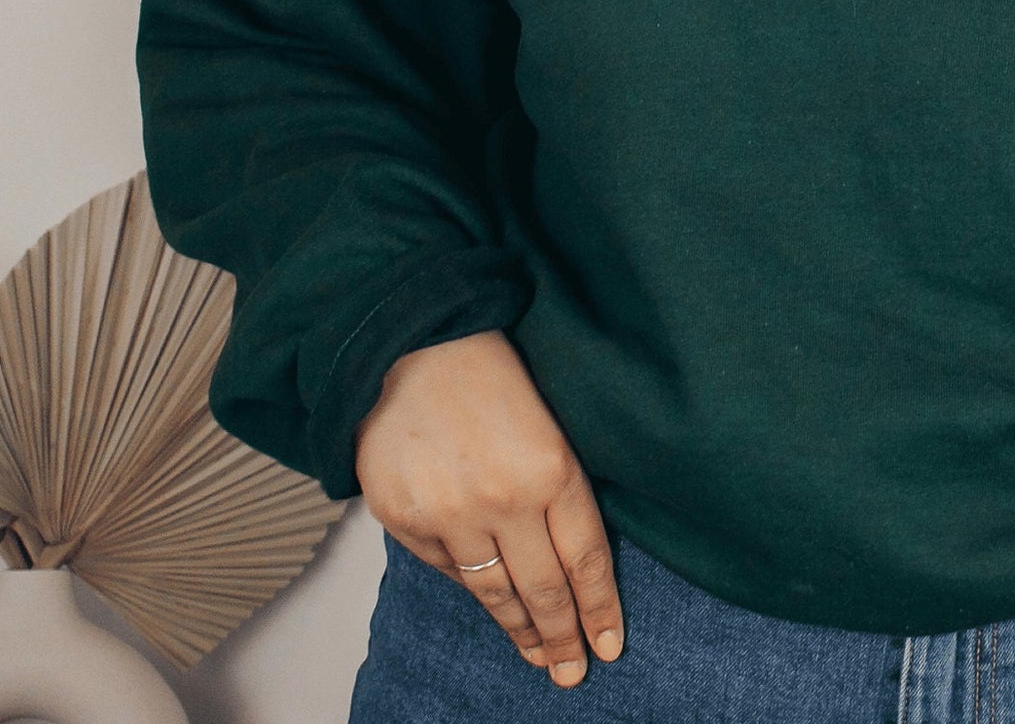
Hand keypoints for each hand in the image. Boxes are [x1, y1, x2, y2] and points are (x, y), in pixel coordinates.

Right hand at [354, 328, 624, 687]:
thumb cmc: (492, 371)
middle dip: (562, 637)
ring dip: (518, 628)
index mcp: (551, 466)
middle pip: (542, 588)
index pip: (585, 558)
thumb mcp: (550, 419)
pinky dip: (469, 586)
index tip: (609, 646)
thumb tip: (570, 560)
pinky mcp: (405, 519)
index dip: (598, 608)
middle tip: (572, 672)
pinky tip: (487, 600)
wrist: (413, 342)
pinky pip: (445, 569)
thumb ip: (559, 486)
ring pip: (492, 591)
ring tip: (537, 653)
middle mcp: (502, 499)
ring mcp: (448, 513)